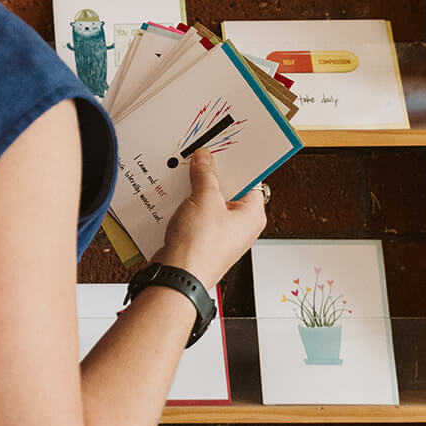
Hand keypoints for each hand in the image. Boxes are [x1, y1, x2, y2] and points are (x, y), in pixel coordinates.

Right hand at [152, 150, 266, 289]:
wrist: (178, 277)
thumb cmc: (200, 249)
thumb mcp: (205, 199)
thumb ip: (206, 174)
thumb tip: (205, 159)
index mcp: (252, 215)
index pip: (250, 179)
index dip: (236, 163)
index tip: (223, 148)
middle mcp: (239, 226)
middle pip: (228, 189)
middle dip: (211, 174)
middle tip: (199, 159)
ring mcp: (220, 233)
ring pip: (209, 202)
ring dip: (195, 189)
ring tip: (183, 176)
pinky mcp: (202, 239)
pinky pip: (196, 214)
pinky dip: (185, 204)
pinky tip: (173, 196)